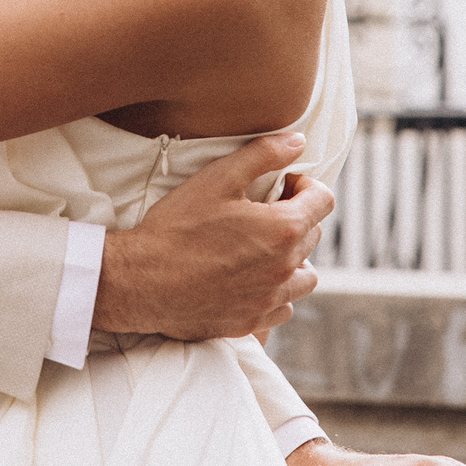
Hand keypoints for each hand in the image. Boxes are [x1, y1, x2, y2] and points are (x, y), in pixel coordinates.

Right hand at [93, 133, 332, 338]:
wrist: (142, 281)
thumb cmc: (177, 227)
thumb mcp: (217, 178)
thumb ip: (262, 154)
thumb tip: (298, 141)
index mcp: (283, 229)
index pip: (323, 200)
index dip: (304, 185)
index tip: (280, 185)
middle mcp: (285, 269)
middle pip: (312, 235)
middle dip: (294, 217)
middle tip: (259, 211)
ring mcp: (269, 300)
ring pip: (305, 278)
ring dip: (293, 259)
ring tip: (261, 248)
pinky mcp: (251, 323)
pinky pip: (283, 309)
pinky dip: (277, 294)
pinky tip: (251, 280)